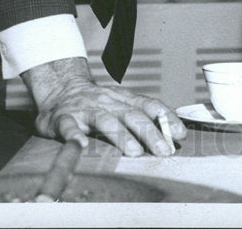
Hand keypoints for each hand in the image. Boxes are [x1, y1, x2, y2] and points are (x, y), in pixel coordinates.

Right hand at [22, 57, 186, 156]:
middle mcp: (108, 102)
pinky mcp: (63, 118)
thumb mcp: (121, 104)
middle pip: (132, 115)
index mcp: (124, 99)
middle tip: (163, 151)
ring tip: (134, 152)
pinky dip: (75, 135)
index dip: (166, 119)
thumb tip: (174, 134)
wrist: (60, 89)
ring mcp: (86, 109)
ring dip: (121, 136)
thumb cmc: (97, 103)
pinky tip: (82, 145)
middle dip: (150, 133)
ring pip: (105, 120)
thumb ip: (143, 116)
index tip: (180, 134)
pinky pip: (69, 126)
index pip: (150, 106)